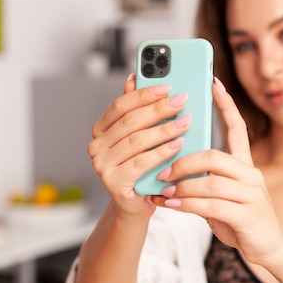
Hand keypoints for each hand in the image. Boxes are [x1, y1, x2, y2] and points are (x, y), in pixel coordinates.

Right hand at [87, 74, 190, 216]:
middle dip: (159, 109)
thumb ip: (137, 110)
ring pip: (137, 141)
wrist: (136, 204)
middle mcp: (96, 146)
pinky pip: (142, 162)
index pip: (121, 105)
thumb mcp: (140, 137)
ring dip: (164, 130)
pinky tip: (178, 144)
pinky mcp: (114, 182)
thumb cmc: (141, 168)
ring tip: (185, 122)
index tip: (167, 87)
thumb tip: (135, 77)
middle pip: (131, 121)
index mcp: (101, 129)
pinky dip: (162, 152)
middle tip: (181, 101)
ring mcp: (102, 165)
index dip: (144, 94)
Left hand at [152, 78, 282, 265]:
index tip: (212, 82)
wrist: (269, 247)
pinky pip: (211, 205)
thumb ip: (205, 180)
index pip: (237, 128)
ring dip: (182, 185)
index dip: (225, 105)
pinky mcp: (247, 215)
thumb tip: (170, 169)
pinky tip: (171, 205)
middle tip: (163, 169)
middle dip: (184, 161)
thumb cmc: (242, 219)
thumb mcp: (223, 196)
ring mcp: (251, 194)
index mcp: (245, 165)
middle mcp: (250, 174)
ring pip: (210, 181)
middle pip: (214, 155)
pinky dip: (187, 204)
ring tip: (163, 189)